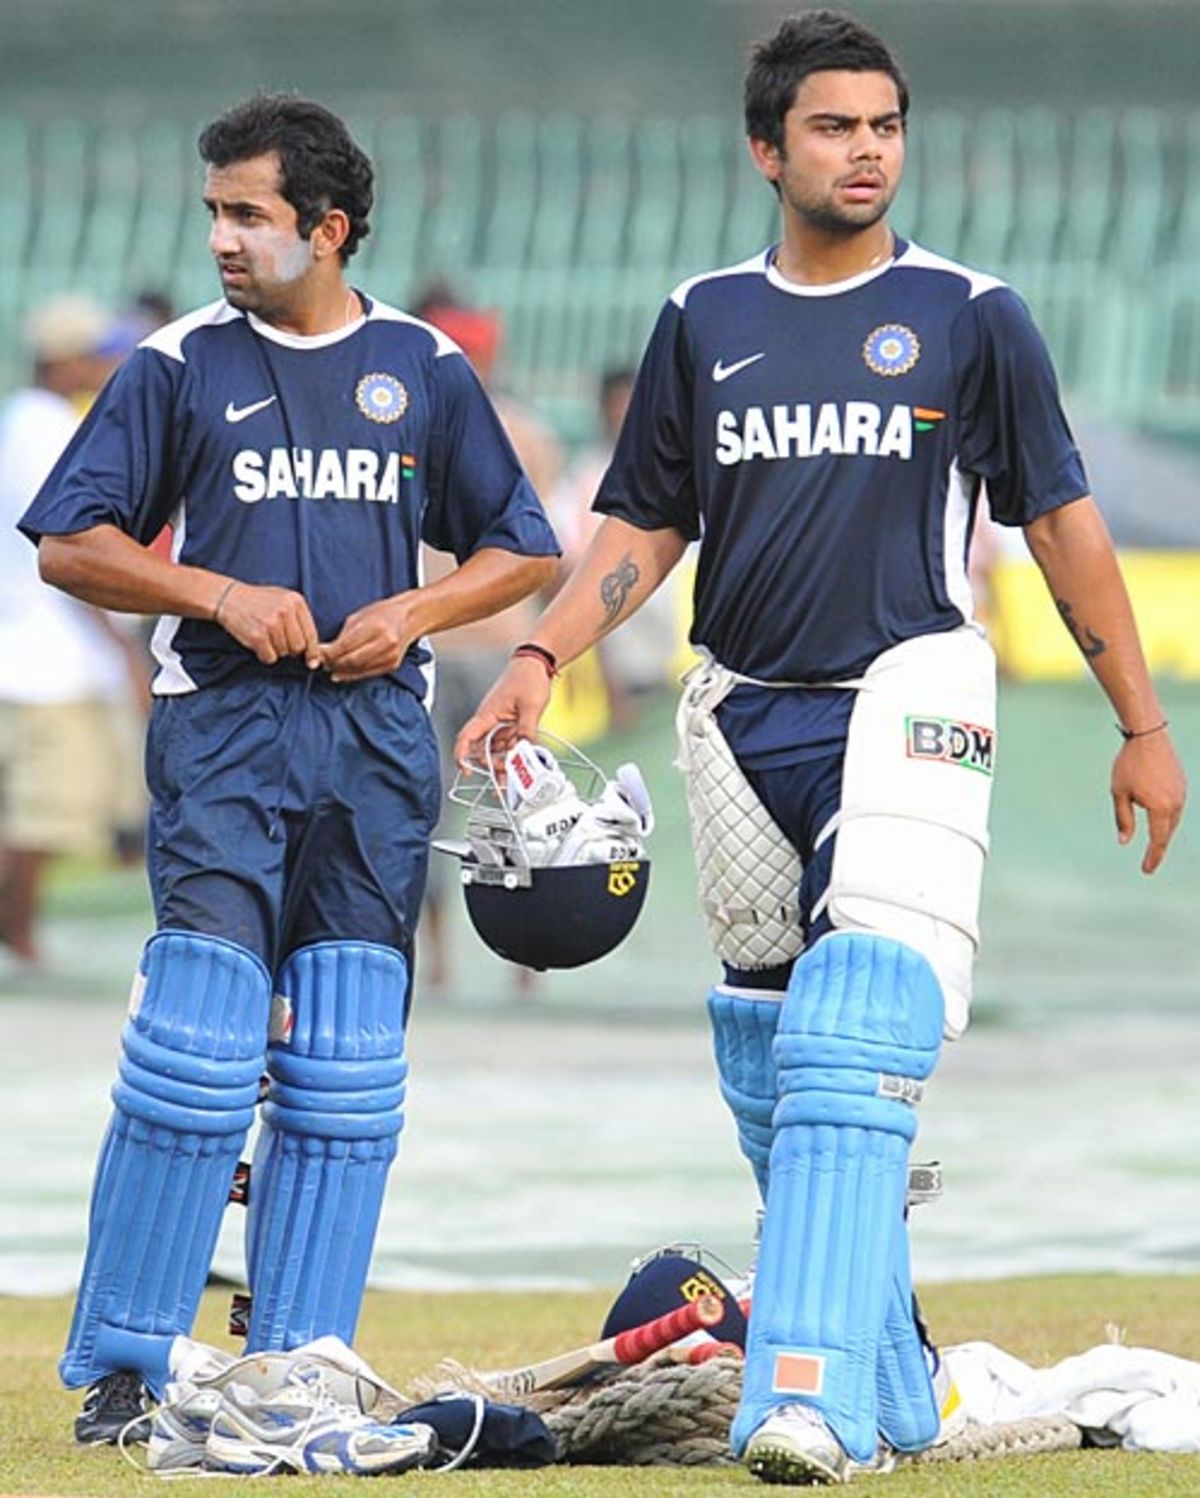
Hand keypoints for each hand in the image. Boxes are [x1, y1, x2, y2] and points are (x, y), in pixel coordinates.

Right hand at [215, 582, 320, 668]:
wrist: (228, 597)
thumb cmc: (258, 602)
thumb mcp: (283, 600)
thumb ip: (299, 620)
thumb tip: (314, 652)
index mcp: (296, 601)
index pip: (311, 633)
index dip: (313, 651)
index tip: (312, 662)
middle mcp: (286, 610)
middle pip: (298, 647)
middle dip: (290, 649)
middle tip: (277, 640)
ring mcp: (272, 623)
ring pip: (284, 653)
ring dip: (275, 651)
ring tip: (265, 636)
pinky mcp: (258, 635)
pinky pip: (270, 657)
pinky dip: (264, 655)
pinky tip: (258, 643)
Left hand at [319, 595, 416, 682]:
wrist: (409, 618)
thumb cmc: (382, 613)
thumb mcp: (358, 617)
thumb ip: (343, 636)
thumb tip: (325, 652)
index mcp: (375, 627)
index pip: (345, 646)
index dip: (328, 653)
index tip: (318, 654)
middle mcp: (385, 643)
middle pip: (351, 660)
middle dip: (334, 663)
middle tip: (322, 662)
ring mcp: (390, 656)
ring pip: (358, 670)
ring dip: (341, 671)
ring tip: (330, 667)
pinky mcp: (392, 665)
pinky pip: (368, 674)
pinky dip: (353, 675)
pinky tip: (342, 673)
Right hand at [454, 656, 553, 771]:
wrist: (536, 663)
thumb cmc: (528, 677)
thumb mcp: (531, 706)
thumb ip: (527, 730)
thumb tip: (526, 750)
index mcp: (487, 714)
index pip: (466, 737)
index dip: (462, 756)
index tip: (467, 771)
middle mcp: (490, 720)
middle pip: (483, 748)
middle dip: (491, 763)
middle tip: (506, 773)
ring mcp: (500, 721)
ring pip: (497, 747)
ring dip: (505, 759)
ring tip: (517, 772)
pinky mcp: (510, 722)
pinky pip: (509, 741)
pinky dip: (514, 750)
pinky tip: (524, 757)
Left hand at [1112, 730, 1186, 873]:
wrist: (1148, 736)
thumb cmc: (1129, 764)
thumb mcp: (1119, 793)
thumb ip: (1123, 819)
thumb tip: (1124, 841)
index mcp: (1160, 808)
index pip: (1157, 841)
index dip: (1152, 857)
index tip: (1146, 870)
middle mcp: (1176, 803)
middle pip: (1167, 833)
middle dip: (1158, 848)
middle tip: (1148, 863)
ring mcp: (1182, 793)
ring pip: (1173, 821)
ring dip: (1163, 832)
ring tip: (1154, 845)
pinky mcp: (1182, 784)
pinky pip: (1176, 807)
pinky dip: (1167, 818)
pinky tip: (1160, 820)